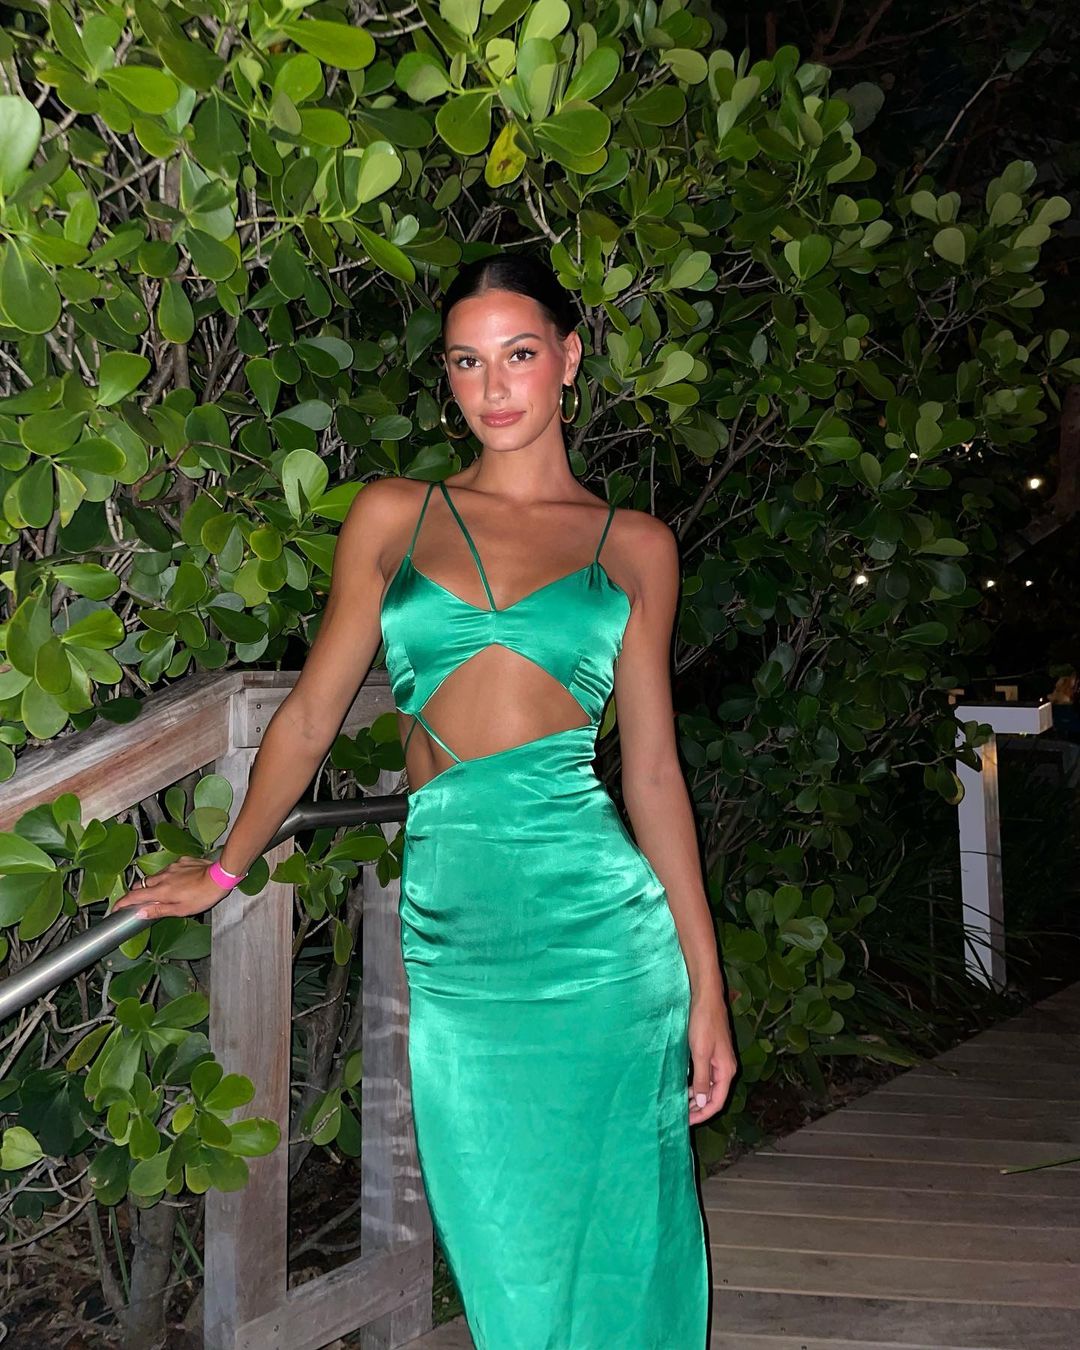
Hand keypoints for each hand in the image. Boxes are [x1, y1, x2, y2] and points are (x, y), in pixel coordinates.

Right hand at [111, 857, 233, 921]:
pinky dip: (169, 876)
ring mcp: (172, 867)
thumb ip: (158, 911)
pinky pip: (169, 869)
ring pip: (155, 876)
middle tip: (142, 902)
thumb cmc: (202, 896)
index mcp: (161, 891)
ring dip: (155, 884)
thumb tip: (139, 913)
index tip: (115, 909)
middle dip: (138, 893)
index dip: (121, 903)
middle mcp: (163, 876)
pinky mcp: (181, 860)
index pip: (134, 896)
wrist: (220, 876)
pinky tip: (180, 882)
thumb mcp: (181, 910)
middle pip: (142, 884)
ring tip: (165, 893)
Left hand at [687, 988, 737, 1125]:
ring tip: (680, 1104)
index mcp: (726, 1070)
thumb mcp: (700, 1054)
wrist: (705, 996)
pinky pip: (704, 1075)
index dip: (703, 1114)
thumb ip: (701, 1079)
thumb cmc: (703, 1022)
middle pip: (714, 1096)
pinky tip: (683, 1085)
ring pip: (709, 1086)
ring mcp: (718, 1059)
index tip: (688, 1122)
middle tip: (681, 1116)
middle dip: (699, 1108)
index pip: (718, 1101)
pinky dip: (695, 1084)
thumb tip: (701, 1103)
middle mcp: (725, 1067)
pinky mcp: (711, 1051)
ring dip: (696, 1096)